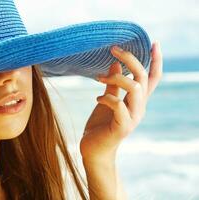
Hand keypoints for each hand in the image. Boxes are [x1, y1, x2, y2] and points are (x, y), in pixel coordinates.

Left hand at [80, 41, 162, 163]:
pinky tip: (96, 99)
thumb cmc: (100, 125)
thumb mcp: (106, 100)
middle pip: (143, 78)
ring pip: (135, 89)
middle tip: (113, 49)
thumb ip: (112, 84)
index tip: (154, 43)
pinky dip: (107, 98)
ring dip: (117, 78)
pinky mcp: (122, 127)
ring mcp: (132, 118)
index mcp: (136, 101)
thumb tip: (115, 63)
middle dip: (131, 59)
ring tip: (98, 78)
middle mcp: (139, 108)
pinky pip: (119, 106)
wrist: (94, 150)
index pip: (152, 78)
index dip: (156, 61)